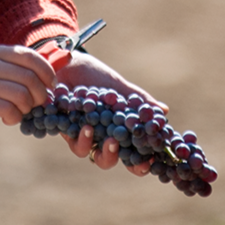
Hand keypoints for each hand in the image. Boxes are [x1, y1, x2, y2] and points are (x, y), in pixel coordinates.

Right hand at [0, 46, 54, 125]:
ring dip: (28, 107)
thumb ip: (9, 66)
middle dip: (41, 94)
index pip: (30, 56)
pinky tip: (9, 118)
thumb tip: (42, 74)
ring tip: (21, 111)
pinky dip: (15, 116)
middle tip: (38, 103)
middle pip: (30, 78)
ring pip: (21, 94)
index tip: (50, 85)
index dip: (47, 72)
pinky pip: (7, 109)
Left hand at [56, 51, 162, 175]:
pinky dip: (78, 134)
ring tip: (95, 132)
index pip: (128, 154)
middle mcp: (96, 136)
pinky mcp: (61, 127)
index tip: (148, 163)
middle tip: (115, 145)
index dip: (138, 163)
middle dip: (111, 157)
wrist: (68, 61)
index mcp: (114, 129)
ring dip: (90, 145)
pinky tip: (84, 124)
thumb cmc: (94, 75)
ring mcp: (78, 132)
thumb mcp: (119, 87)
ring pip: (85, 152)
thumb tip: (164, 110)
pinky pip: (69, 138)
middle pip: (105, 160)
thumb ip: (138, 100)